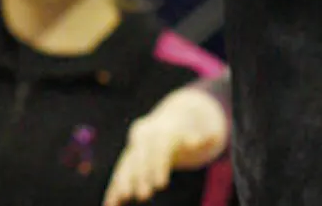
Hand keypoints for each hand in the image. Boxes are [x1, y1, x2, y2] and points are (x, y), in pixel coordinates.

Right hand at [103, 88, 227, 205]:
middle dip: (141, 177)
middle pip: (140, 158)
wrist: (164, 124)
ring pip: (125, 165)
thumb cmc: (182, 136)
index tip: (161, 185)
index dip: (159, 166)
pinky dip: (112, 189)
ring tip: (120, 201)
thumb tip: (213, 137)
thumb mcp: (193, 135)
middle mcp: (143, 139)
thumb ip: (200, 139)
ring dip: (122, 183)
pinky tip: (108, 205)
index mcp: (159, 132)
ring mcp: (132, 149)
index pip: (158, 150)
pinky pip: (117, 174)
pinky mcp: (126, 160)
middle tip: (144, 196)